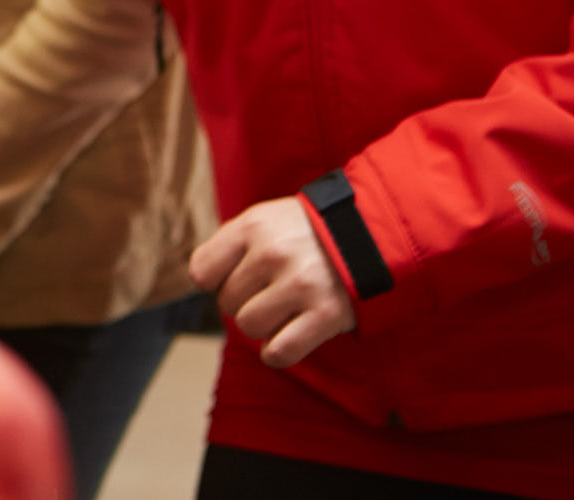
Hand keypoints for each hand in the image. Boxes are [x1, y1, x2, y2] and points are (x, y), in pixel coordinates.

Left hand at [189, 196, 357, 368]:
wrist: (371, 236)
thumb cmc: (305, 233)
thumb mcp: (264, 220)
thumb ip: (230, 246)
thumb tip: (201, 282)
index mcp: (253, 225)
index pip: (202, 272)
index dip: (217, 281)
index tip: (238, 276)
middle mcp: (273, 252)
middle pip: (227, 303)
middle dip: (245, 301)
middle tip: (273, 290)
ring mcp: (300, 284)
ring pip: (249, 327)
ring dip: (264, 326)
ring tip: (286, 308)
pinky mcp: (326, 314)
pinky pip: (280, 352)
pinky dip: (277, 353)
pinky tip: (289, 337)